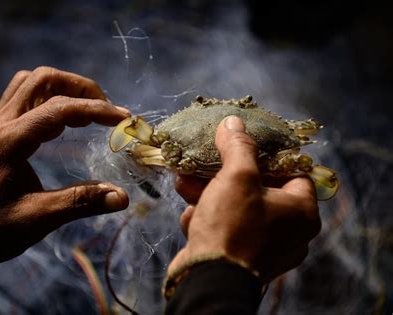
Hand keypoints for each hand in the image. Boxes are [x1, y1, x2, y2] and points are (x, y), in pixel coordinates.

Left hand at [0, 67, 129, 275]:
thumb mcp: (38, 219)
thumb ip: (80, 203)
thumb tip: (121, 197)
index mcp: (9, 143)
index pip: (58, 109)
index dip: (96, 109)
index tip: (124, 118)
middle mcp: (0, 124)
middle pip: (43, 79)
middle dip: (80, 88)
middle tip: (106, 111)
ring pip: (31, 82)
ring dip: (63, 87)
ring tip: (87, 111)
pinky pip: (23, 95)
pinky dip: (49, 97)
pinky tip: (63, 119)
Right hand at [170, 116, 320, 281]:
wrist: (207, 281)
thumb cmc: (232, 227)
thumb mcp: (236, 177)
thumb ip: (238, 147)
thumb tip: (233, 122)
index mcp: (301, 212)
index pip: (293, 172)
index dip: (267, 157)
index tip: (244, 147)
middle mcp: (289, 233)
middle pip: (258, 190)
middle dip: (224, 176)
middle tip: (204, 164)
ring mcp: (265, 249)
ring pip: (236, 209)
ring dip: (209, 195)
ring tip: (185, 185)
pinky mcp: (241, 260)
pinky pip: (226, 230)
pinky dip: (208, 221)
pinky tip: (192, 220)